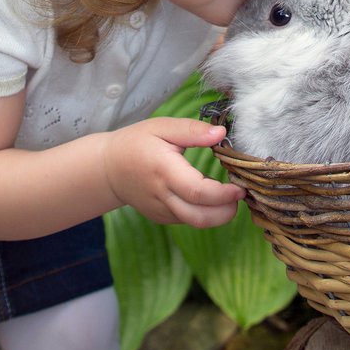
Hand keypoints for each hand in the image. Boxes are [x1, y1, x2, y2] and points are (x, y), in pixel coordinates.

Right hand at [103, 118, 244, 227]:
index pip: (197, 192)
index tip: (240, 187)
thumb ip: (193, 130)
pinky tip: (211, 197)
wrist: (109, 168)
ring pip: (196, 222)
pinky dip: (205, 212)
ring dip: (219, 214)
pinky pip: (188, 219)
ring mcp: (161, 210)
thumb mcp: (162, 127)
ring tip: (230, 196)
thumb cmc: (137, 143)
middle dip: (227, 211)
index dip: (223, 194)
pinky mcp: (162, 217)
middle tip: (241, 193)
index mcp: (164, 171)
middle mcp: (162, 195)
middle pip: (200, 216)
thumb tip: (221, 134)